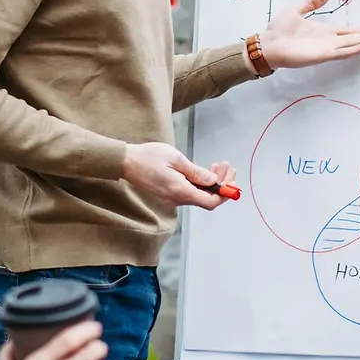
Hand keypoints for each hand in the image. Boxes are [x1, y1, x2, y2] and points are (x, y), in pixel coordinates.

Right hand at [121, 143, 235, 210]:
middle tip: (229, 168)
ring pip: (200, 195)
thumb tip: (214, 180)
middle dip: (222, 185)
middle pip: (207, 199)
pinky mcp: (169, 194)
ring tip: (218, 165)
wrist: (126, 162)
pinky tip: (204, 171)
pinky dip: (201, 183)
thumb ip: (196, 172)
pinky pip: (190, 192)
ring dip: (212, 182)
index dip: (225, 193)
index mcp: (181, 192)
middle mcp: (177, 199)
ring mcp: (173, 198)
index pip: (211, 202)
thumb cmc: (148, 157)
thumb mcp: (176, 159)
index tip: (233, 181)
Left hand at [258, 0, 359, 69]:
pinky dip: (353, 50)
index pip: (350, 30)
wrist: (266, 43)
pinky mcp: (320, 55)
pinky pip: (340, 52)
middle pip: (355, 37)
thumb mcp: (296, 9)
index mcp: (324, 31)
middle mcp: (328, 40)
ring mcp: (325, 48)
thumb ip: (311, 2)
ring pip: (351, 44)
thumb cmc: (279, 29)